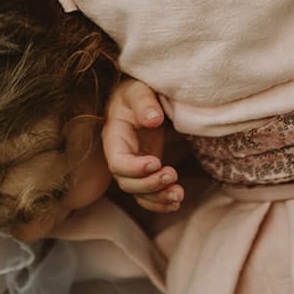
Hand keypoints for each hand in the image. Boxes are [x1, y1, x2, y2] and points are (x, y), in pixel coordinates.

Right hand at [102, 78, 181, 212]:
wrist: (139, 100)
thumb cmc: (136, 92)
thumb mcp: (138, 90)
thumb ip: (144, 102)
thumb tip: (153, 120)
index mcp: (114, 137)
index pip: (118, 162)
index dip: (135, 168)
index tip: (157, 161)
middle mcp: (119, 156)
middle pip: (127, 183)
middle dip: (150, 184)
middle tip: (172, 174)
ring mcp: (132, 167)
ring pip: (139, 193)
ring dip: (158, 198)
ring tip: (179, 195)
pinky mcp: (144, 173)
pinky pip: (147, 196)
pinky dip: (160, 203)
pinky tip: (176, 203)